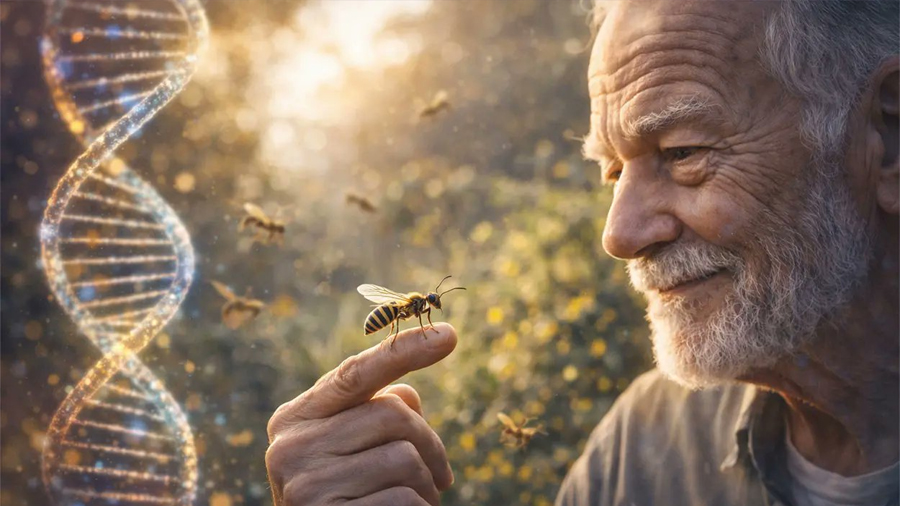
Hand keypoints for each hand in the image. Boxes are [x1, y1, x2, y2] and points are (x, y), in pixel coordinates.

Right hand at [266, 323, 457, 505]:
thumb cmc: (347, 494)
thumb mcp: (348, 447)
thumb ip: (374, 411)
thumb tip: (410, 399)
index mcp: (297, 417)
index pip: (355, 373)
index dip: (404, 351)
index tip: (449, 334)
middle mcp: (291, 446)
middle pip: (393, 414)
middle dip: (432, 444)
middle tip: (442, 475)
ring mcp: (305, 486)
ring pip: (405, 458)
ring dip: (429, 484)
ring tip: (419, 501)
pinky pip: (404, 500)